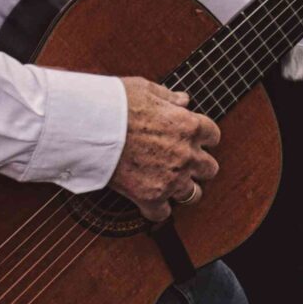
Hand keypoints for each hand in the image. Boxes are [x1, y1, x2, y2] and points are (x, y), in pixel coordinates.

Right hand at [111, 79, 221, 222]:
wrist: (89, 126)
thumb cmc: (115, 104)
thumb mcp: (145, 89)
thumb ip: (169, 97)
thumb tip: (183, 100)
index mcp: (189, 126)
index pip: (213, 136)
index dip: (202, 138)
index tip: (192, 140)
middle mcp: (186, 154)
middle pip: (209, 168)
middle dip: (198, 166)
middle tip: (181, 163)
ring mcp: (171, 178)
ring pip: (193, 194)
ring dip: (182, 189)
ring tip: (169, 185)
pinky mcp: (151, 196)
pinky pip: (163, 213)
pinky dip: (156, 209)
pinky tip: (148, 201)